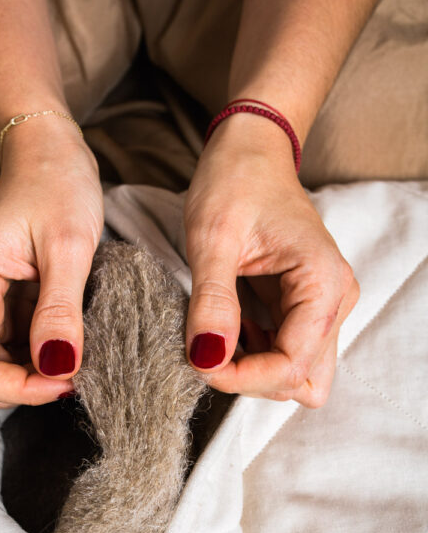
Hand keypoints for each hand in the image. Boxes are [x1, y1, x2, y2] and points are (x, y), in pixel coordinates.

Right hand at [0, 121, 103, 408]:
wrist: (49, 151)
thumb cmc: (56, 185)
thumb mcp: (68, 246)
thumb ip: (60, 310)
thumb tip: (59, 369)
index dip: (21, 388)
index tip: (69, 379)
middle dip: (32, 384)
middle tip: (82, 369)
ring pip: (3, 365)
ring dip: (40, 371)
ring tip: (83, 351)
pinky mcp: (3, 303)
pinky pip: (18, 345)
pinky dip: (45, 352)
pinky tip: (74, 338)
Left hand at [184, 116, 358, 407]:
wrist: (250, 150)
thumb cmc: (235, 182)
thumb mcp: (213, 240)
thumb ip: (212, 303)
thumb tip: (206, 360)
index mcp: (324, 283)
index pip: (293, 366)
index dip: (244, 377)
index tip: (199, 361)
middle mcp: (333, 301)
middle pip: (302, 381)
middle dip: (251, 379)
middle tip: (205, 351)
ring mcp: (321, 307)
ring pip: (295, 374)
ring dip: (252, 370)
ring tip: (213, 336)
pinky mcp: (302, 308)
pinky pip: (283, 353)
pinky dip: (252, 355)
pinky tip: (224, 328)